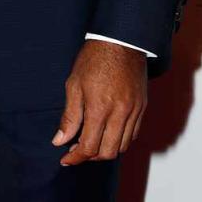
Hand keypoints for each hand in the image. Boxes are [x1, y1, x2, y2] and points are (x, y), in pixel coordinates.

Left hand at [53, 39, 146, 166]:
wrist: (121, 41)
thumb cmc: (94, 60)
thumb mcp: (74, 86)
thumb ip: (69, 117)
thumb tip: (59, 140)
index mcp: (100, 108)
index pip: (89, 147)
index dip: (76, 158)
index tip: (66, 160)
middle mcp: (120, 113)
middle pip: (107, 152)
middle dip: (90, 157)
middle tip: (77, 150)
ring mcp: (134, 111)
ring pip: (122, 146)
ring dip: (106, 150)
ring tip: (91, 142)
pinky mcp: (142, 107)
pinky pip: (133, 134)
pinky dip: (120, 140)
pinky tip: (107, 133)